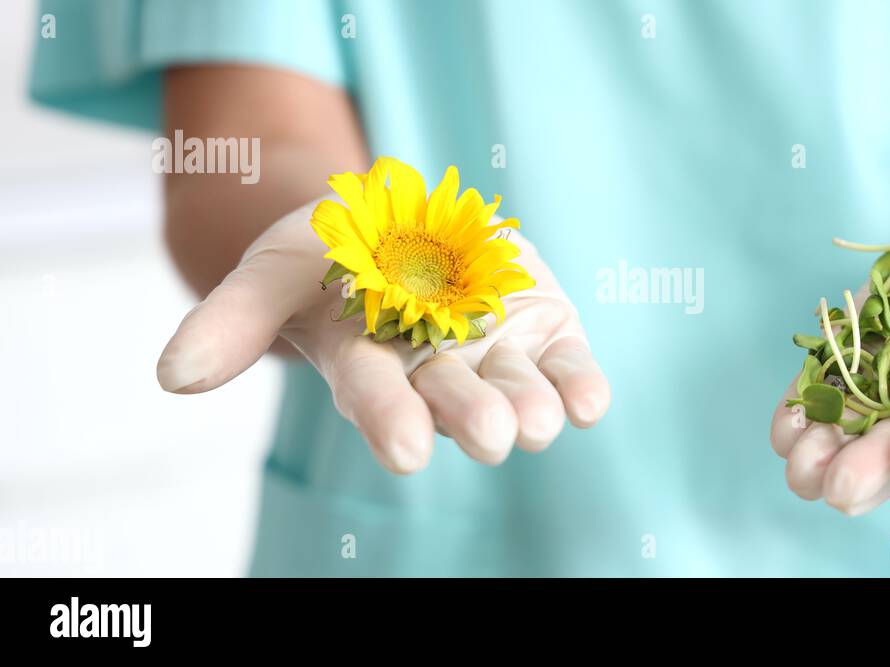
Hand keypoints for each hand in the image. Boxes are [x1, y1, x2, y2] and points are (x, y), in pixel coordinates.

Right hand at [156, 200, 609, 472]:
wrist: (397, 226)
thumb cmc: (325, 256)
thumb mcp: (274, 269)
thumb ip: (232, 320)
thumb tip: (173, 379)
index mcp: (369, 365)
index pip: (375, 396)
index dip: (390, 421)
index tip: (407, 452)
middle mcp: (434, 371)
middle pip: (453, 399)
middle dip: (471, 417)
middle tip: (491, 437)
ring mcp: (492, 354)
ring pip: (515, 389)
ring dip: (532, 407)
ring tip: (542, 424)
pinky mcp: (542, 331)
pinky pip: (566, 366)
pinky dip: (580, 384)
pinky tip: (591, 403)